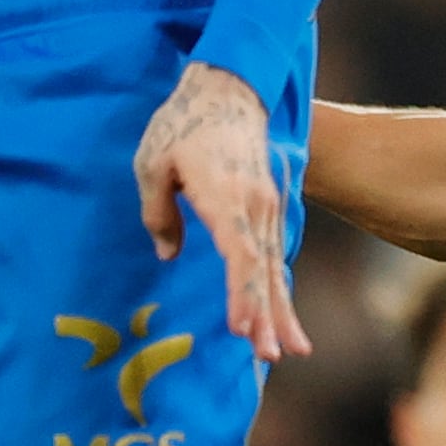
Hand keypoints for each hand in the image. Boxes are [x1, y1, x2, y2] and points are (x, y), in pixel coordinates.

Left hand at [140, 64, 311, 361]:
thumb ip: (158, 211)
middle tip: (270, 357)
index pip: (239, 253)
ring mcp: (267, 206)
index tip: (241, 329)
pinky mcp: (268, 208)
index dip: (240, 294)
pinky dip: (279, 289)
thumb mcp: (153, 163)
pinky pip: (274, 255)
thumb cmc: (183, 124)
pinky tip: (283, 316)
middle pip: (264, 268)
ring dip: (281, 310)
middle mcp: (255, 205)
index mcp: (226, 195)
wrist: (229, 89)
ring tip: (292, 351)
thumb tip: (169, 253)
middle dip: (268, 316)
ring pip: (274, 266)